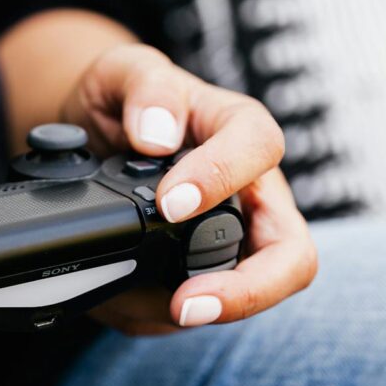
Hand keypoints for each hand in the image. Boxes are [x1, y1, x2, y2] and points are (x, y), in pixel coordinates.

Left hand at [63, 45, 317, 334]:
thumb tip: (156, 133)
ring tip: (142, 306)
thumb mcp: (123, 70)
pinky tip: (123, 301)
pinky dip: (160, 315)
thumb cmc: (124, 100)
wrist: (94, 134)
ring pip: (255, 292)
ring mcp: (236, 239)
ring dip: (205, 311)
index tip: (169, 203)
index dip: (221, 178)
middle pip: (291, 252)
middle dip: (249, 289)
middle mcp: (253, 193)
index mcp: (238, 130)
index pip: (259, 149)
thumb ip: (144, 89)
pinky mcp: (205, 274)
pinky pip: (200, 307)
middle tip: (186, 304)